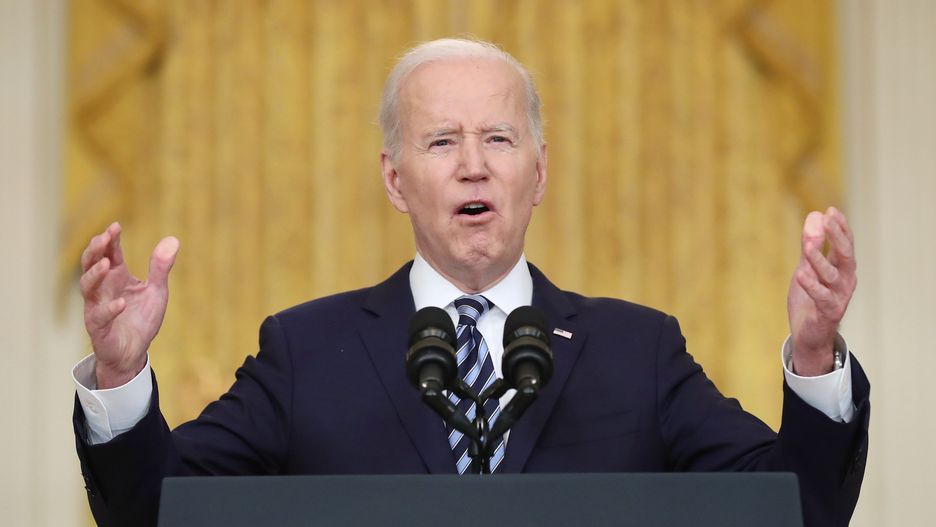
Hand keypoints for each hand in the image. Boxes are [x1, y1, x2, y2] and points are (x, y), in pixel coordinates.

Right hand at [79, 222, 179, 387]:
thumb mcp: (156, 291)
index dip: (110, 240)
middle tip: (104, 238)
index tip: (116, 226)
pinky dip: (109, 309)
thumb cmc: (141, 319)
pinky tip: (121, 303)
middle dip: (95, 250)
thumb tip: (173, 239)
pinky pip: (99, 316)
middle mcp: (103, 289)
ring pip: (87, 287)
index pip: (109, 253)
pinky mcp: (99, 327)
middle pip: (91, 264)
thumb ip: (161, 267)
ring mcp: (97, 307)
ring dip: (95, 275)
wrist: (133, 352)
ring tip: (107, 264)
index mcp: (116, 277)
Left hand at [787, 207, 856, 375]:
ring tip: (807, 244)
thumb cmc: (811, 298)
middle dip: (837, 237)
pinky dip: (811, 286)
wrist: (808, 334)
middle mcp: (846, 281)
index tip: (831, 210)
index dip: (840, 227)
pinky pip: (821, 297)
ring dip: (819, 259)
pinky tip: (801, 274)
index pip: (845, 244)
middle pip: (845, 256)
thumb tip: (815, 215)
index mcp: (843, 268)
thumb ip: (811, 245)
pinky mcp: (828, 312)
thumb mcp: (808, 267)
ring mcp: (839, 297)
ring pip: (832, 275)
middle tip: (828, 220)